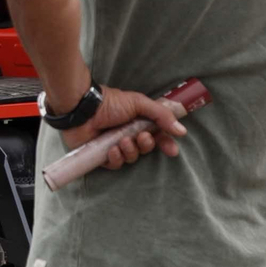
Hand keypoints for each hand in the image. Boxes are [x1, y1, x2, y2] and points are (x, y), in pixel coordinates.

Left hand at [60, 85, 185, 167]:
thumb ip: (161, 116)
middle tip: (140, 137)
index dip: (166, 144)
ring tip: (122, 140)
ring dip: (130, 150)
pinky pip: (115, 164)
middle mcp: (128, 135)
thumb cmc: (110, 102)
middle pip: (145, 149)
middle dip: (146, 145)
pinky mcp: (101, 156)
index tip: (172, 150)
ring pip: (131, 158)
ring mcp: (114, 146)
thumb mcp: (140, 103)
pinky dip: (116, 158)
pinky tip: (112, 149)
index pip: (157, 137)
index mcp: (138, 122)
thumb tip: (181, 131)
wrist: (84, 108)